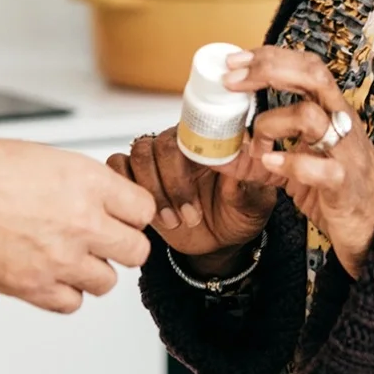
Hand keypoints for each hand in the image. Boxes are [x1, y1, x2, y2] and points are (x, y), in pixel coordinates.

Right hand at [0, 138, 157, 313]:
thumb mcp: (41, 158)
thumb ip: (78, 182)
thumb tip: (98, 196)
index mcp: (86, 181)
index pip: (143, 208)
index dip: (133, 213)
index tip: (123, 215)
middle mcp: (81, 221)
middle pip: (135, 250)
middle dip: (121, 244)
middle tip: (103, 239)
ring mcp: (60, 258)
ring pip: (107, 281)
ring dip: (92, 270)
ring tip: (68, 256)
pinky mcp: (35, 287)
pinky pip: (72, 302)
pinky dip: (64, 292)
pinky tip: (49, 274)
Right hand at [107, 128, 275, 274]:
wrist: (218, 243)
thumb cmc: (238, 216)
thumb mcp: (255, 203)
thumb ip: (248, 181)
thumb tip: (239, 157)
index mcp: (211, 142)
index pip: (194, 129)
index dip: (192, 153)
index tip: (202, 179)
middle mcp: (181, 145)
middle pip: (161, 144)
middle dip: (173, 184)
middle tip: (190, 215)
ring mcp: (157, 161)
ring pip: (138, 155)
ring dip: (153, 191)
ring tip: (172, 220)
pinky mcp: (136, 178)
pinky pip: (118, 166)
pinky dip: (126, 189)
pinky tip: (148, 213)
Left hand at [228, 47, 373, 276]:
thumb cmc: (337, 186)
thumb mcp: (300, 159)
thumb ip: (265, 149)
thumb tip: (218, 150)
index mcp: (332, 110)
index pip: (306, 66)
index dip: (270, 57)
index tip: (235, 61)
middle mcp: (341, 122)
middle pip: (312, 76)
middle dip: (268, 70)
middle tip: (232, 80)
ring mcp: (344, 151)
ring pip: (309, 116)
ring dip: (271, 123)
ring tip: (257, 144)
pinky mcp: (343, 183)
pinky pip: (320, 167)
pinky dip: (290, 162)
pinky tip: (270, 163)